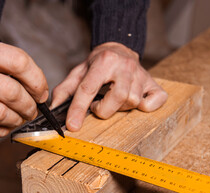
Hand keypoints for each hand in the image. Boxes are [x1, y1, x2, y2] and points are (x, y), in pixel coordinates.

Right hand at [0, 36, 47, 137]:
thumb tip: (34, 85)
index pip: (17, 60)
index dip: (36, 79)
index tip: (40, 91)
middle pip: (11, 91)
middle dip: (29, 105)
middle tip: (31, 110)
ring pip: (0, 113)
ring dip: (16, 120)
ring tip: (17, 119)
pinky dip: (0, 131)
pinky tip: (2, 127)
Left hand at [51, 42, 167, 131]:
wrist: (119, 49)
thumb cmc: (97, 64)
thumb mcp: (78, 72)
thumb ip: (65, 89)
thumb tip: (53, 108)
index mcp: (104, 61)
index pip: (89, 89)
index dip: (78, 109)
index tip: (72, 126)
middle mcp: (125, 66)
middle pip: (119, 97)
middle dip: (104, 109)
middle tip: (98, 106)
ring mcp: (142, 75)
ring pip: (134, 101)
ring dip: (120, 107)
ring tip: (112, 100)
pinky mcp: (153, 83)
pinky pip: (156, 101)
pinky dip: (146, 107)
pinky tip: (135, 103)